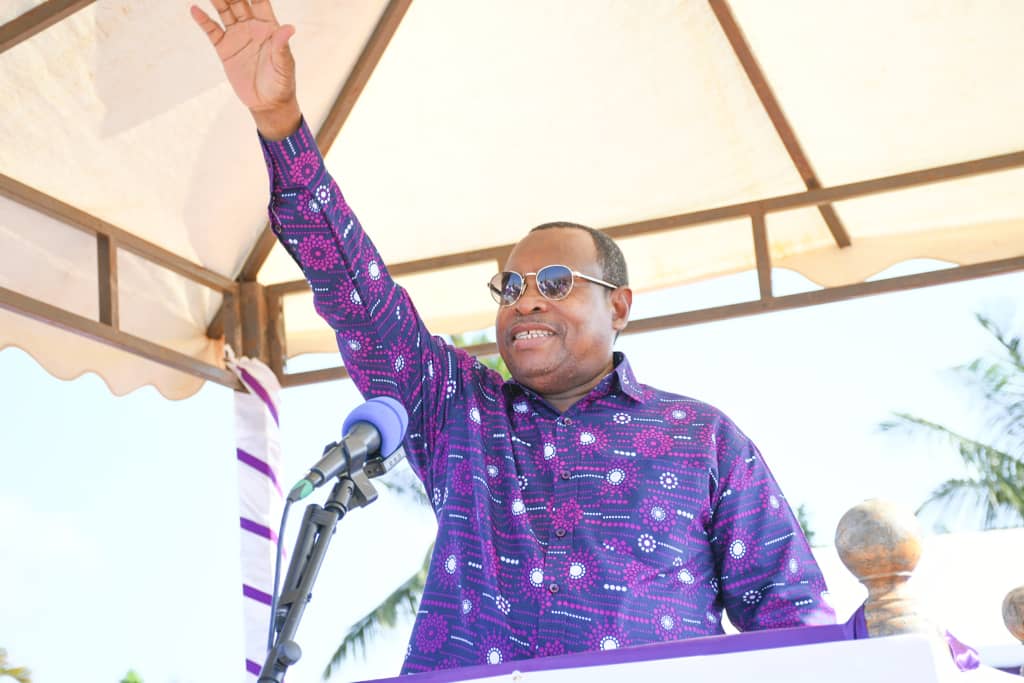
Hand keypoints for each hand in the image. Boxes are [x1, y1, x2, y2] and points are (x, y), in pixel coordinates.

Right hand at [190, 0, 300, 138]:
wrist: (267, 103)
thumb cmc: (282, 84)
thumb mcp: (284, 66)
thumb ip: (283, 47)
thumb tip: (289, 28)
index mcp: (269, 27)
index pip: (260, 1)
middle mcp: (252, 27)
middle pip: (239, 2)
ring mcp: (237, 36)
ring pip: (225, 11)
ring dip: (218, 0)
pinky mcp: (225, 49)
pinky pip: (212, 31)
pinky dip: (203, 20)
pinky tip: (195, 10)